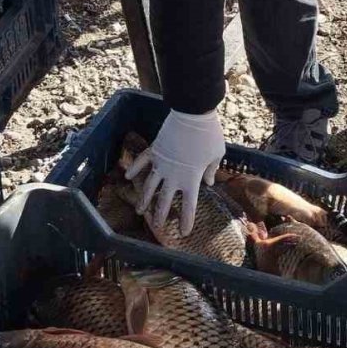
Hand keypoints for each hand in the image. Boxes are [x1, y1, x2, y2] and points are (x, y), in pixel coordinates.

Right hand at [125, 109, 225, 235]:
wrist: (193, 114)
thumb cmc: (209, 135)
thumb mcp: (217, 154)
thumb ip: (212, 170)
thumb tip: (209, 182)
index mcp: (191, 179)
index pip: (189, 206)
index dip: (186, 220)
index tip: (184, 232)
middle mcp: (173, 176)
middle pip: (164, 200)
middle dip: (160, 215)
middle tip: (158, 226)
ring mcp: (161, 164)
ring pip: (149, 186)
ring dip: (144, 200)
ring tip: (140, 211)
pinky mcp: (154, 151)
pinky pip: (141, 162)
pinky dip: (135, 169)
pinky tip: (129, 177)